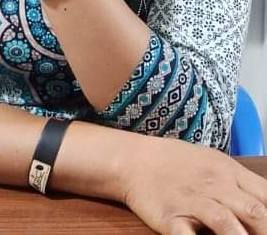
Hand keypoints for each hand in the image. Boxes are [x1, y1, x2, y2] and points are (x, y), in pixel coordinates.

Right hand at [120, 135, 266, 233]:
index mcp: (229, 172)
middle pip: (254, 212)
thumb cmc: (177, 163)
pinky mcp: (170, 218)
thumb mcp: (213, 163)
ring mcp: (192, 202)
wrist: (135, 160)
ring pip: (225, 222)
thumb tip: (264, 205)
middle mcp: (215, 186)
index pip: (266, 196)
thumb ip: (239, 183)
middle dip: (266, 232)